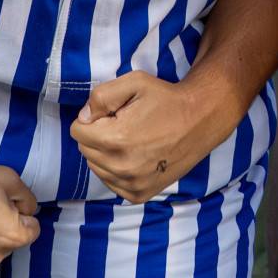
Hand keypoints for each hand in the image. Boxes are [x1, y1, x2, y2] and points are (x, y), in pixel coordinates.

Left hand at [70, 72, 237, 202]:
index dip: (93, 118)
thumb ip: (101, 96)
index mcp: (116, 139)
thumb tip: (83, 118)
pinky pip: (111, 182)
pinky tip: (136, 156)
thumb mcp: (134, 82)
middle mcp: (122, 167)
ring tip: (132, 140)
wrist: (200, 120)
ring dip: (106, 153)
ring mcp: (131, 184)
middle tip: (125, 124)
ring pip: (96, 167)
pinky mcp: (138, 194)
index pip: (77, 131)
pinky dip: (117, 169)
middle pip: (85, 150)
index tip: (114, 113)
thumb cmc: (166, 99)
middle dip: (98, 135)